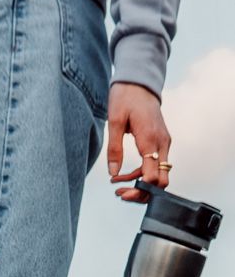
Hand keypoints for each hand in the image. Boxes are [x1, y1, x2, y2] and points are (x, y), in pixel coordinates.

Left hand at [107, 83, 171, 202]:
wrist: (139, 81)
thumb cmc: (126, 97)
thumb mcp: (114, 121)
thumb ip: (114, 148)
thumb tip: (113, 172)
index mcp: (150, 139)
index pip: (153, 176)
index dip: (139, 189)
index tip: (121, 191)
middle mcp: (162, 143)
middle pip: (161, 181)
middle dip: (143, 192)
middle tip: (121, 194)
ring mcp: (164, 143)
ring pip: (160, 175)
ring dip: (141, 185)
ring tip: (118, 186)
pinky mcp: (161, 142)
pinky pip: (156, 165)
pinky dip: (142, 174)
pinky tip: (124, 175)